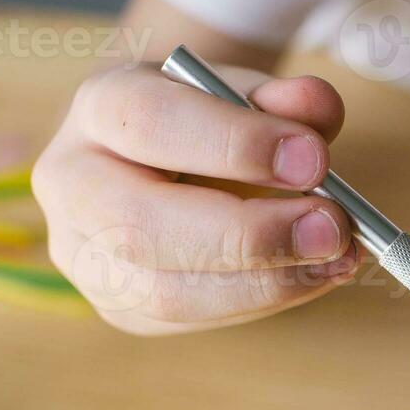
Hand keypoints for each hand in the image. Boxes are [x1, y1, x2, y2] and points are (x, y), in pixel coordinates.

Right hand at [33, 63, 359, 333]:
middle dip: (247, 236)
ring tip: (337, 258)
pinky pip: (191, 318)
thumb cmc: (207, 119)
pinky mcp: (120, 307)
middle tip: (331, 229)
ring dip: (264, 283)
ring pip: (163, 293)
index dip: (234, 144)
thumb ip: (283, 99)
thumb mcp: (244, 91)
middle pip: (140, 227)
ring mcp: (85, 256)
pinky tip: (313, 276)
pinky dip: (263, 300)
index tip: (314, 159)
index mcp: (99, 107)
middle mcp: (72, 184)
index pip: (149, 123)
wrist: (163, 157)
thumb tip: (316, 108)